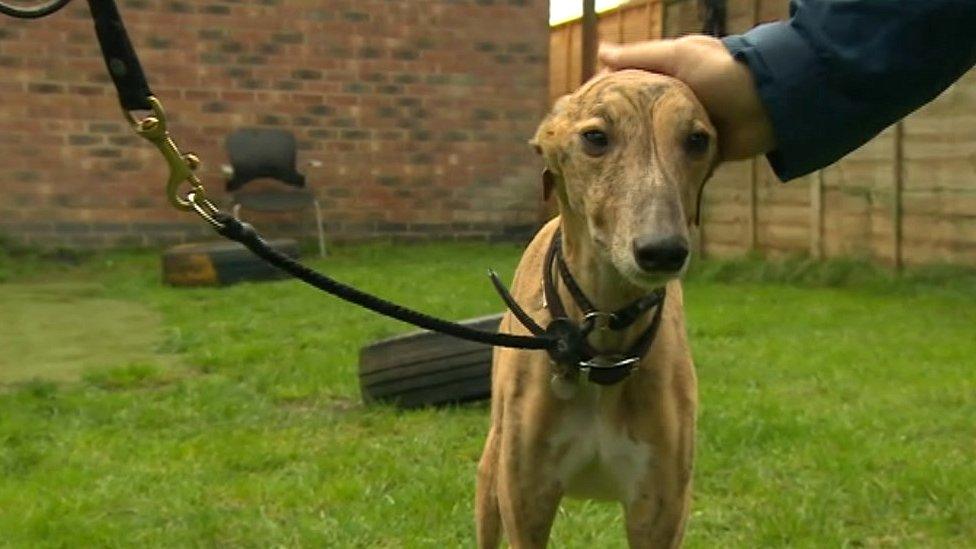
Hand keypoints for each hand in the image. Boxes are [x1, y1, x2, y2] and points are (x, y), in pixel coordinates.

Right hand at [600, 36, 775, 160]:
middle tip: (590, 148)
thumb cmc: (724, 73)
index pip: (628, 87)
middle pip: (635, 118)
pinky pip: (672, 163)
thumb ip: (640, 56)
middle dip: (617, 131)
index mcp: (668, 77)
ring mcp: (684, 130)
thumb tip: (600, 51)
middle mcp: (673, 104)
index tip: (583, 113)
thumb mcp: (679, 56)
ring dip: (635, 154)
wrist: (769, 106)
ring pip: (650, 143)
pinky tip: (635, 179)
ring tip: (605, 168)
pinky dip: (659, 169)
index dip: (606, 99)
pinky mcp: (697, 154)